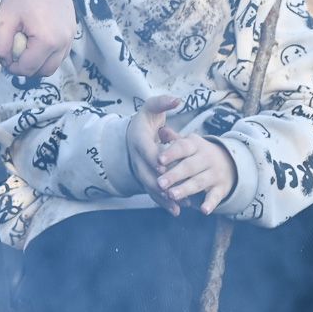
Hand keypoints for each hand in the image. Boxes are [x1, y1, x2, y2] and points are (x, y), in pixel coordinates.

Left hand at [0, 0, 73, 76]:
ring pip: (54, 63)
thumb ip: (0, 46)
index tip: (3, 54)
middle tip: (13, 53)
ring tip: (23, 44)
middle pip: (43, 71)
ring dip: (38, 61)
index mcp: (47, 42)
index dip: (11, 66)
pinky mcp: (73, 29)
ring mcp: (71, 36)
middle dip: (26, 68)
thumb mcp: (3, 20)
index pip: (27, 69)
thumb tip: (5, 61)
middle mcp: (64, 42)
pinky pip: (61, 51)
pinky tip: (34, 37)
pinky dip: (48, 52)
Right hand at [127, 95, 181, 213]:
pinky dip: (163, 202)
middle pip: (146, 174)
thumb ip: (163, 103)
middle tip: (174, 191)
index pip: (146, 151)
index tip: (165, 166)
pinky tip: (176, 211)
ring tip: (180, 206)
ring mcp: (140, 170)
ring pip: (149, 187)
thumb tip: (177, 100)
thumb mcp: (152, 107)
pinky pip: (152, 193)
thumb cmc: (146, 119)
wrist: (132, 133)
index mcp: (138, 140)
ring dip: (163, 197)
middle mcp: (136, 157)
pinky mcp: (145, 179)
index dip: (155, 159)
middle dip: (160, 184)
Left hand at [156, 134, 238, 215]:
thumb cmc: (197, 153)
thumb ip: (173, 139)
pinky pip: (216, 196)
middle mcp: (207, 158)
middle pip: (189, 166)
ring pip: (199, 182)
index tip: (158, 160)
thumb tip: (161, 130)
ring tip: (171, 195)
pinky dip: (210, 203)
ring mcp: (215, 174)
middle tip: (159, 183)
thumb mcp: (188, 143)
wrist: (229, 162)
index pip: (183, 147)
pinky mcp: (221, 188)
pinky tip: (203, 210)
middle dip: (174, 175)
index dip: (171, 154)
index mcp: (196, 145)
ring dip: (185, 189)